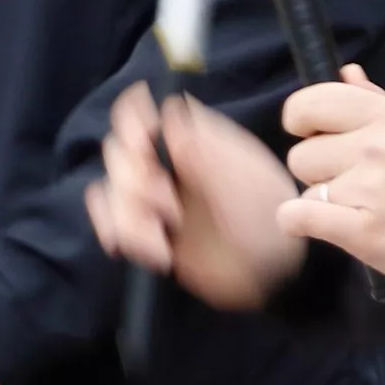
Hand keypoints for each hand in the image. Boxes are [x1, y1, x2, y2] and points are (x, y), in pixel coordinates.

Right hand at [85, 84, 304, 308]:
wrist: (274, 271)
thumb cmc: (269, 215)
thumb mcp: (244, 180)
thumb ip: (205, 152)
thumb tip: (169, 113)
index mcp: (190, 138)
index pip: (143, 114)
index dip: (132, 122)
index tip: (141, 144)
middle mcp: (166, 164)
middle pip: (118, 152)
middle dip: (133, 178)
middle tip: (168, 201)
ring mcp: (154, 198)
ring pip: (110, 190)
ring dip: (129, 214)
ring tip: (163, 237)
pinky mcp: (146, 231)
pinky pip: (111, 221)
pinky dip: (118, 232)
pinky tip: (155, 249)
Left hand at [274, 69, 384, 276]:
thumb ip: (375, 100)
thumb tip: (346, 72)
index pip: (309, 103)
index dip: (300, 119)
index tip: (311, 133)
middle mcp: (377, 148)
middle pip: (302, 155)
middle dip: (319, 169)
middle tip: (349, 179)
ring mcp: (369, 190)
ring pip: (306, 190)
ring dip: (322, 200)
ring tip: (357, 204)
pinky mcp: (363, 231)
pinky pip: (299, 217)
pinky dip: (296, 222)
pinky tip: (311, 223)